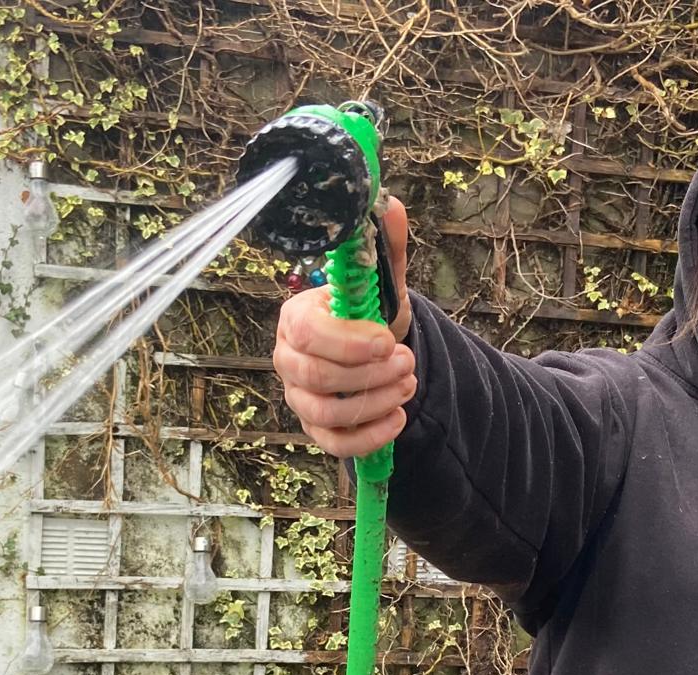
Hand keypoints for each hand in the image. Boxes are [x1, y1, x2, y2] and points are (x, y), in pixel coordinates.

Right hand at [274, 197, 414, 457]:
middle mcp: (289, 359)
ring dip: (377, 401)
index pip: (310, 335)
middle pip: (317, 378)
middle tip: (407, 363)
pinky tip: (399, 418)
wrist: (376, 353)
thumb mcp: (382, 283)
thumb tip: (392, 206)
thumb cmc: (370, 316)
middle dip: (370, 375)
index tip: (388, 340)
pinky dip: (372, 436)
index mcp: (297, 318)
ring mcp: (299, 397)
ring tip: (409, 384)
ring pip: (328, 413)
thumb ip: (386, 249)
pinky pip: (335, 444)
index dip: (350, 343)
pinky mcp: (316, 429)